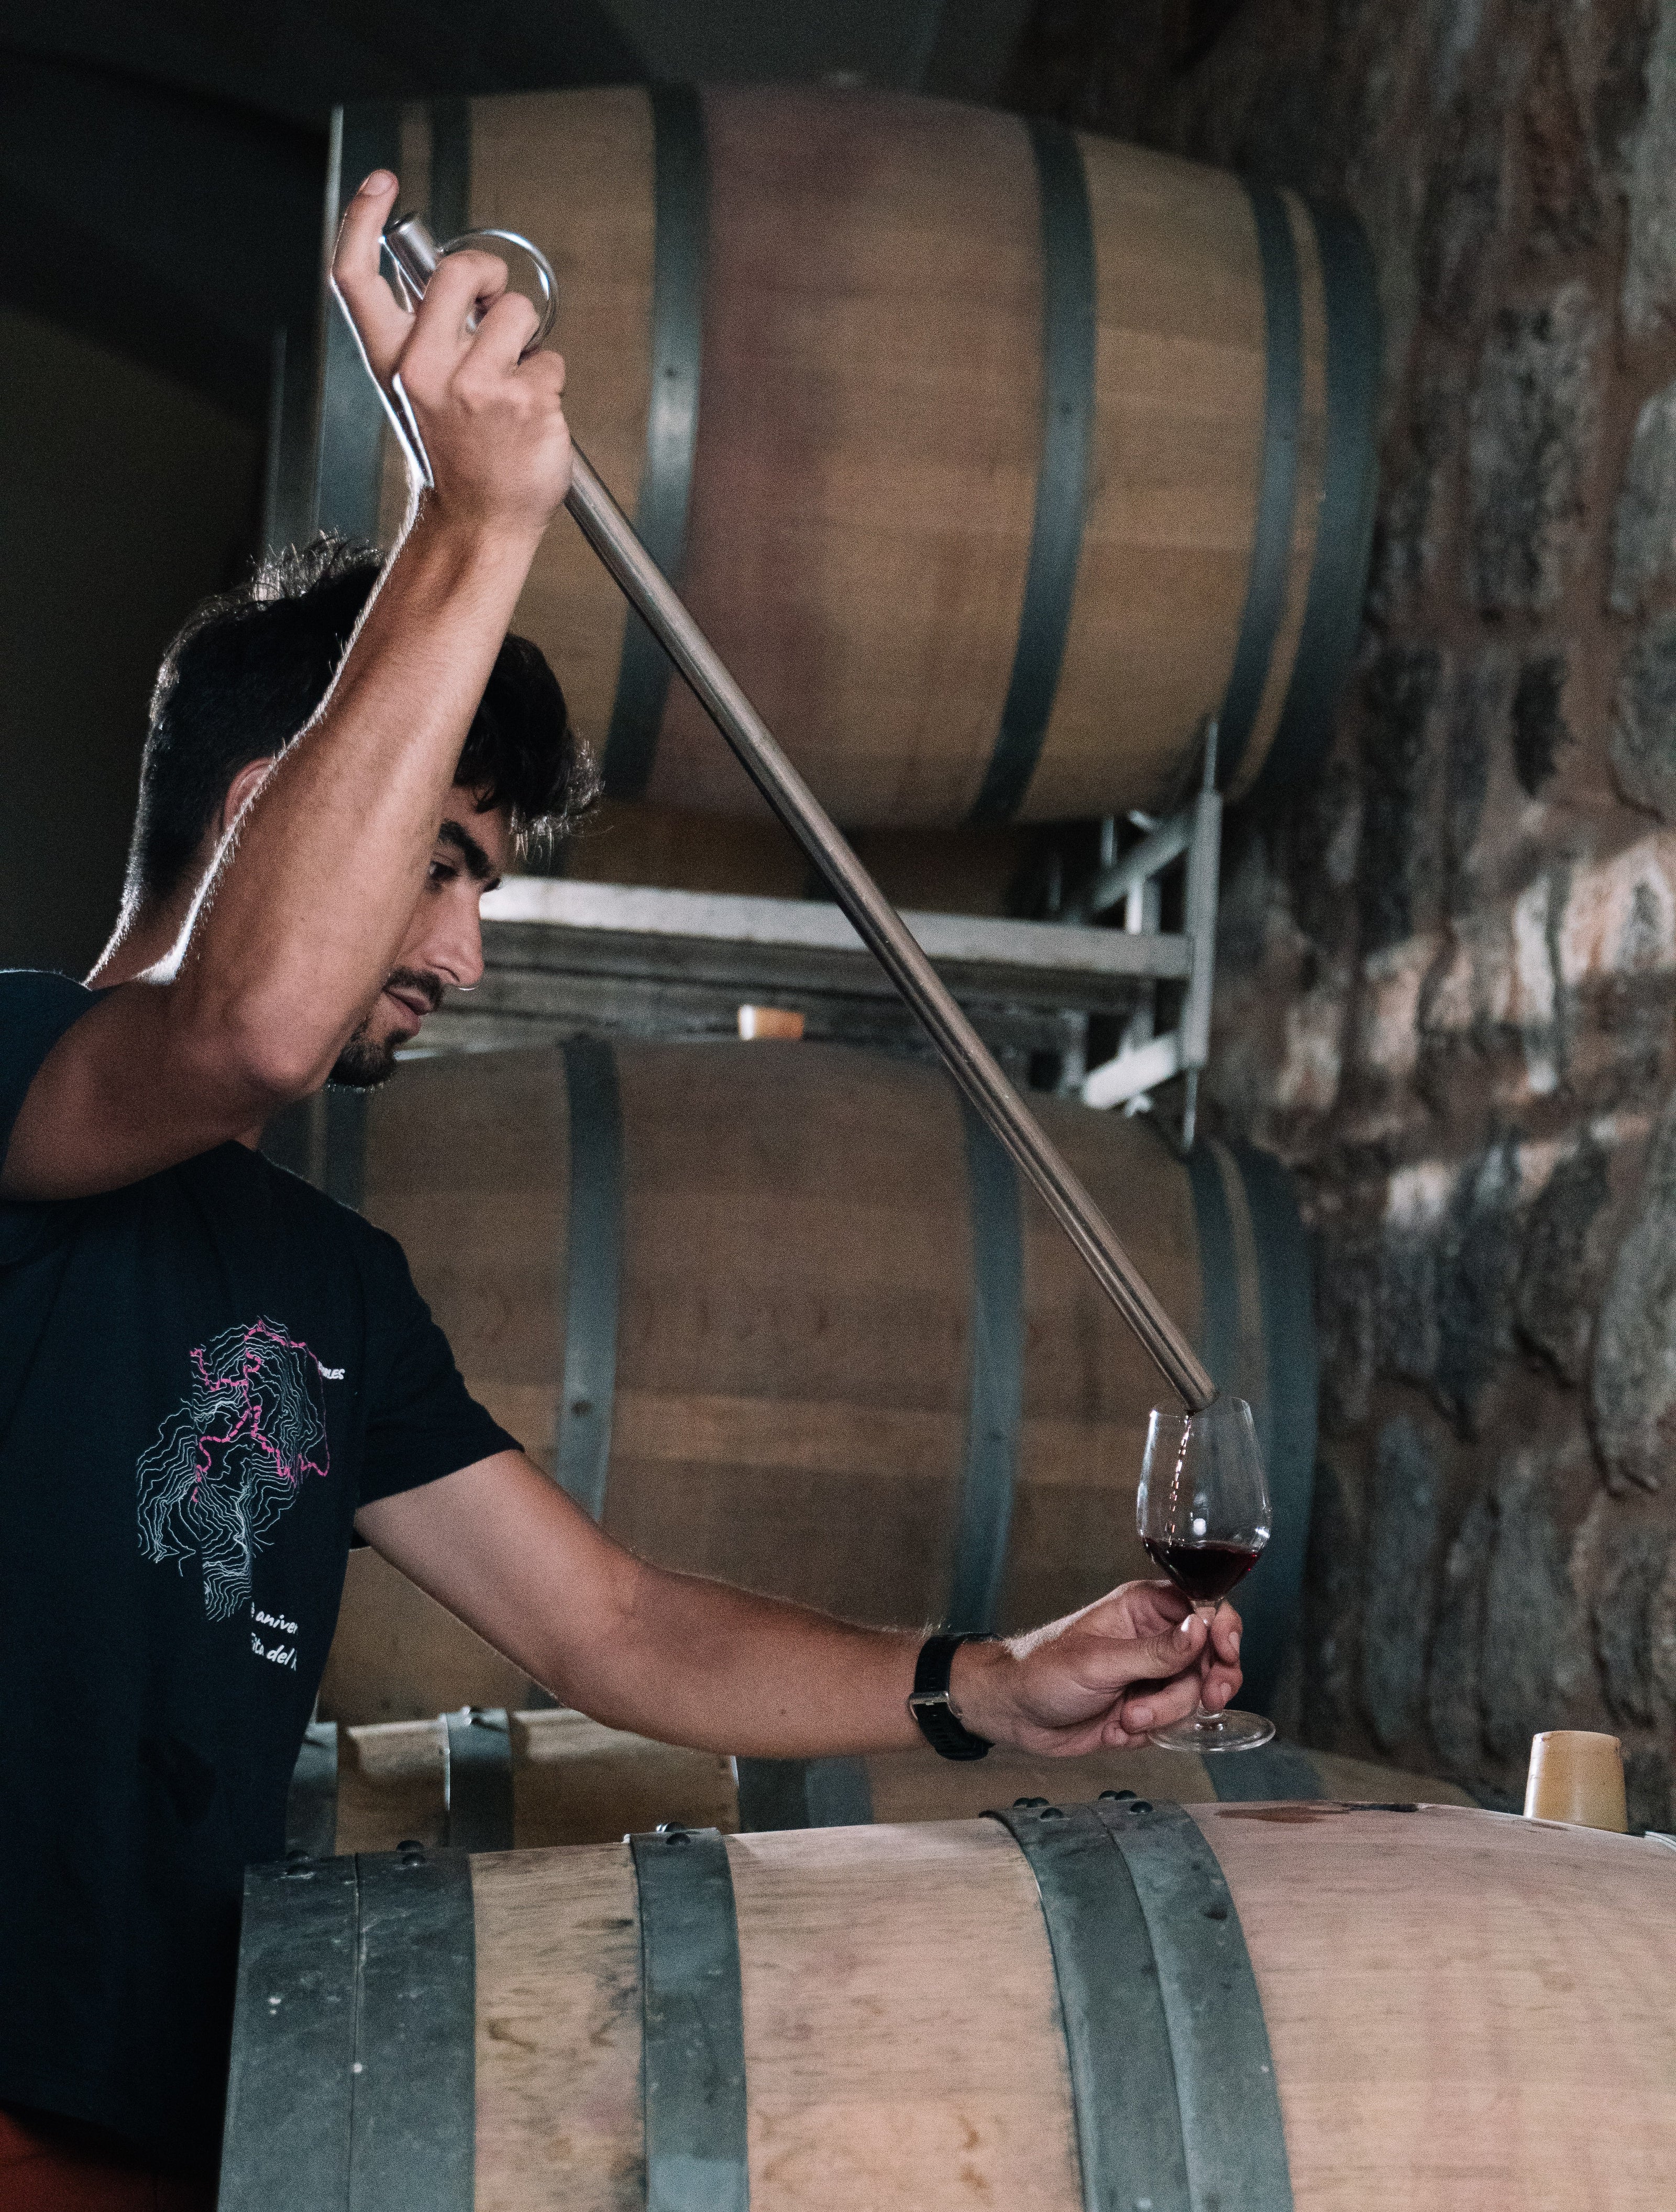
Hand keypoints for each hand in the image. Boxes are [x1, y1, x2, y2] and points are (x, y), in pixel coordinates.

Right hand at [331, 170, 572, 537]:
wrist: (478, 523)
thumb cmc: (457, 454)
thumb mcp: (419, 391)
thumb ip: (427, 335)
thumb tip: (460, 280)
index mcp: (392, 362)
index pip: (355, 276)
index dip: (361, 219)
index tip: (381, 183)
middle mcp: (424, 370)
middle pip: (457, 269)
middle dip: (487, 273)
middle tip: (494, 303)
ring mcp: (475, 386)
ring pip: (518, 311)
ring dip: (528, 339)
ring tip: (513, 383)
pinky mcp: (524, 402)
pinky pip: (551, 361)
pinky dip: (549, 382)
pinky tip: (530, 416)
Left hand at [952, 1582, 1243, 1755]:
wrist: (1013, 1714)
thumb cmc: (1043, 1671)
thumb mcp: (1101, 1661)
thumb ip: (1156, 1651)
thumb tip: (1202, 1628)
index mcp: (1144, 1608)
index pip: (1204, 1607)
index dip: (1224, 1629)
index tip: (1226, 1653)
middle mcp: (1155, 1639)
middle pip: (1212, 1656)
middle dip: (1207, 1681)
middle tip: (1206, 1698)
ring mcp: (1153, 1676)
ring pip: (1195, 1694)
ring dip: (1168, 1712)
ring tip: (1128, 1718)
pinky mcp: (1148, 1709)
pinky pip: (1177, 1723)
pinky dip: (1155, 1731)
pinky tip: (1121, 1728)